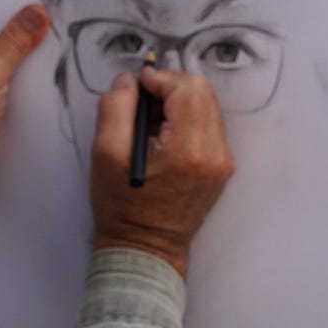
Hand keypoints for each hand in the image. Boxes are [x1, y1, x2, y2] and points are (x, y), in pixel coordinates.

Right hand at [89, 67, 234, 278]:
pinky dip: (186, 121)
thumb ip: (115, 107)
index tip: (137, 86)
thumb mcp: (105, 154)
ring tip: (150, 126)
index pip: (186, 88)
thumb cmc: (123, 209)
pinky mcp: (221, 167)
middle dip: (170, 88)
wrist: (145, 249)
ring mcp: (222, 162)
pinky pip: (208, 125)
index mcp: (189, 150)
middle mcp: (214, 154)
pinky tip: (163, 139)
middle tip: (142, 105)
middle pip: (202, 92)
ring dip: (178, 104)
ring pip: (207, 106)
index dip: (159, 78)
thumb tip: (130, 81)